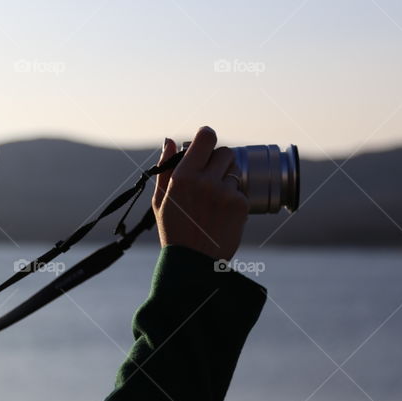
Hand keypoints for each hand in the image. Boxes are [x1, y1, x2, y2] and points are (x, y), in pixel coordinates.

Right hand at [152, 126, 247, 260]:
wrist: (192, 263)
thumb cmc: (173, 231)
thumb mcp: (160, 200)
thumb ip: (165, 168)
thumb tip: (170, 140)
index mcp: (183, 176)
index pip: (206, 137)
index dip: (207, 138)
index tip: (206, 145)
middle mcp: (205, 180)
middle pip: (224, 152)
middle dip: (219, 162)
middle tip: (210, 180)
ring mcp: (225, 192)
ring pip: (234, 172)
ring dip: (227, 181)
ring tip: (214, 203)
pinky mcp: (240, 204)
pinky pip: (241, 192)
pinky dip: (234, 201)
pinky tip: (221, 215)